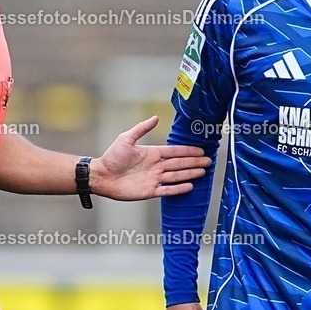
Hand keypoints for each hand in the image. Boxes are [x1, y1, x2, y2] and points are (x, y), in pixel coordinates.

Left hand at [90, 116, 209, 199]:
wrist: (101, 175)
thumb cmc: (112, 157)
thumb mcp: (126, 139)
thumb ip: (141, 129)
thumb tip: (156, 117)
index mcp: (152, 153)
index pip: (174, 152)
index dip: (188, 151)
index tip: (201, 150)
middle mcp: (156, 166)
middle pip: (179, 164)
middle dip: (194, 162)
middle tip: (209, 161)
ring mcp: (154, 179)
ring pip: (176, 176)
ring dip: (190, 174)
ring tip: (203, 172)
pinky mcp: (150, 191)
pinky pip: (167, 190)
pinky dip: (178, 188)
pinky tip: (190, 186)